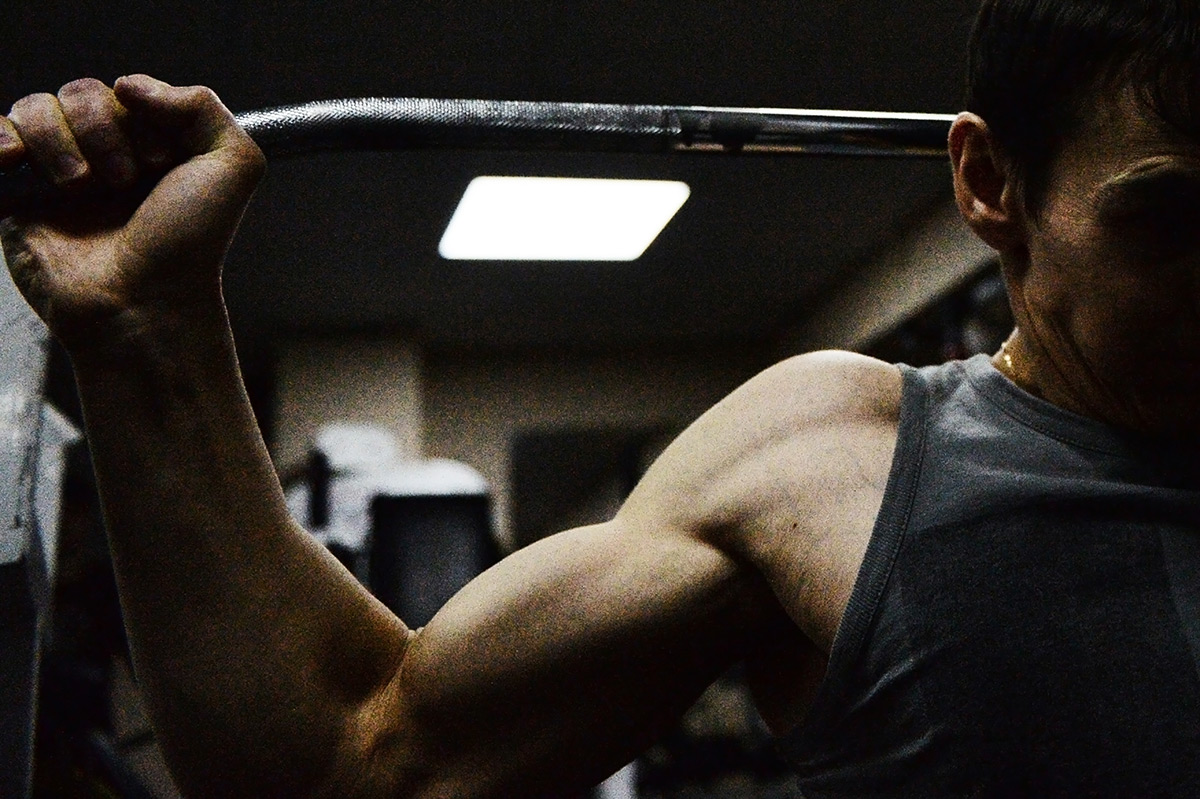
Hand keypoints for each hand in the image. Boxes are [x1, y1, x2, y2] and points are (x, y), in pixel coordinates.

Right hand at [0, 75, 264, 351]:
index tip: (159, 163)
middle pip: (79, 93)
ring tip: (80, 188)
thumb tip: (129, 84)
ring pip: (35, 108)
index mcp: (154, 145)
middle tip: (122, 183)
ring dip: (58, 140)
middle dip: (103, 131)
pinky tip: (15, 162)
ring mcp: (59, 174)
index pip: (127, 90)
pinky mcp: (18, 195)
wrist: (140, 303)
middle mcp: (107, 156)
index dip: (140, 116)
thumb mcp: (233, 166)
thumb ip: (203, 106)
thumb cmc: (188, 244)